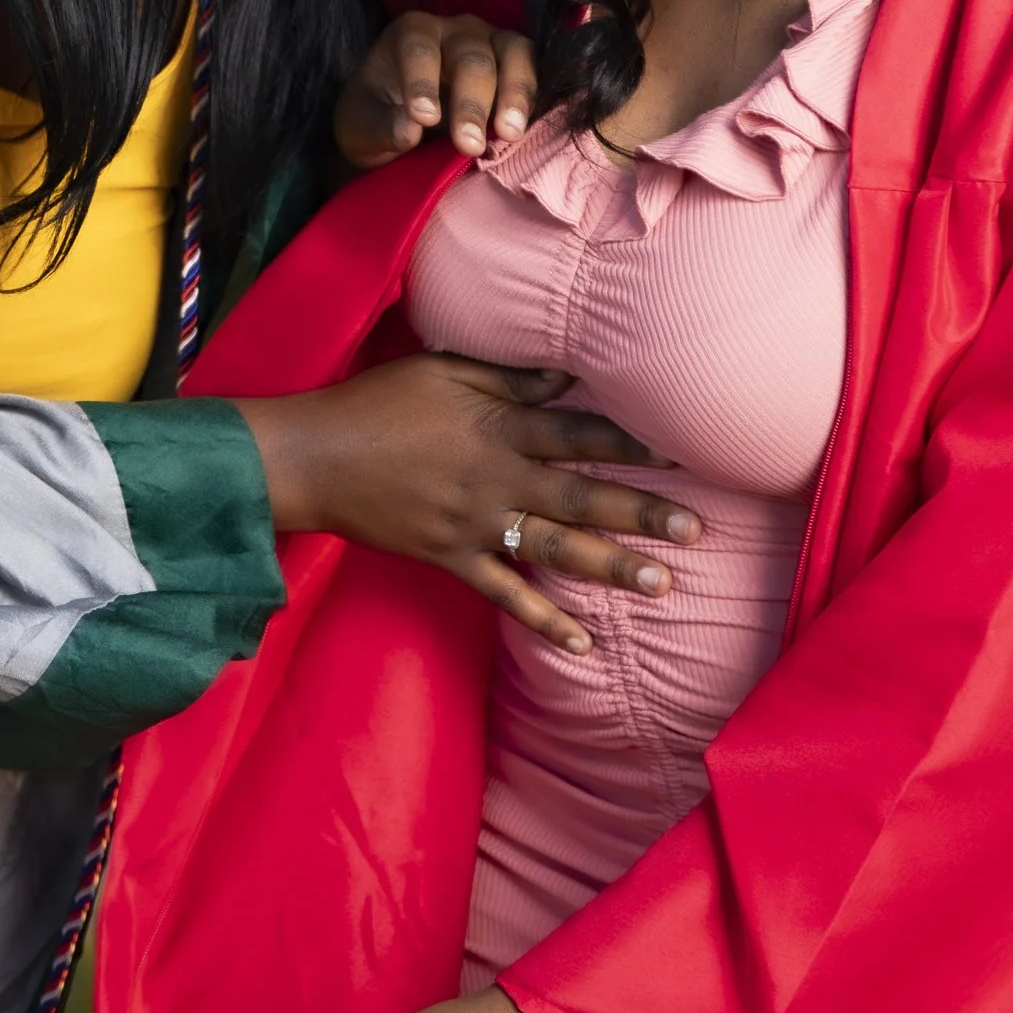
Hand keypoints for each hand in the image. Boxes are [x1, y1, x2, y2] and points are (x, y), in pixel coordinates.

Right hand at [235, 358, 694, 654]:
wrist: (316, 458)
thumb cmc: (377, 402)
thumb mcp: (443, 370)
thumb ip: (508, 376)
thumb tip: (565, 374)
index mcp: (499, 426)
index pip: (579, 435)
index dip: (631, 443)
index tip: (681, 452)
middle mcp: (496, 478)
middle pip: (580, 497)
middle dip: (640, 514)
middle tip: (696, 531)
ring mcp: (475, 523)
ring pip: (554, 549)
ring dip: (610, 568)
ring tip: (661, 583)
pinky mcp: (451, 558)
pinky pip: (504, 594)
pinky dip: (541, 621)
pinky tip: (581, 643)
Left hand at [334, 11, 537, 168]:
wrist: (400, 125)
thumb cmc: (377, 119)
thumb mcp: (361, 128)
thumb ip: (382, 128)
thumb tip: (410, 130)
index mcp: (409, 33)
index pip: (418, 49)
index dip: (423, 83)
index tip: (424, 119)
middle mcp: (453, 29)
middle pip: (469, 56)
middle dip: (471, 103)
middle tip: (470, 146)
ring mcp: (489, 41)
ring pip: (512, 52)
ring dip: (515, 93)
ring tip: (510, 134)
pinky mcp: (516, 62)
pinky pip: (533, 68)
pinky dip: (532, 96)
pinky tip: (526, 129)